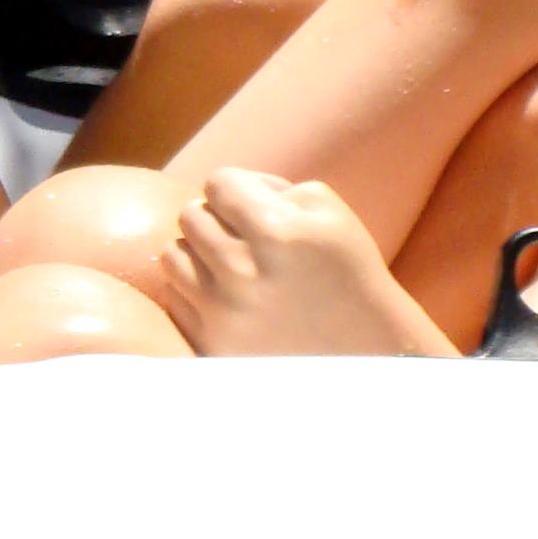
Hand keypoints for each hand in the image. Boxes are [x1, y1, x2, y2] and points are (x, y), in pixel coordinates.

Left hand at [155, 167, 449, 357]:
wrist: (365, 355)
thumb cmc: (347, 273)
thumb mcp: (330, 212)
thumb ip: (274, 187)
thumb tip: (224, 191)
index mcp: (274, 230)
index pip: (218, 183)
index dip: (237, 190)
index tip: (254, 209)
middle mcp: (240, 270)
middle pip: (190, 216)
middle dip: (216, 219)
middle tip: (244, 239)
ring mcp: (221, 312)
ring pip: (172, 255)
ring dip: (197, 254)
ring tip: (229, 267)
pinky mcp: (210, 344)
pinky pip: (173, 298)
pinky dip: (192, 292)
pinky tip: (224, 298)